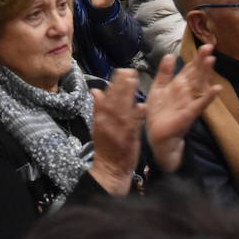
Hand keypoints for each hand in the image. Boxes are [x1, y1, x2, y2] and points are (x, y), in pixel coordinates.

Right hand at [89, 69, 142, 195]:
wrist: (110, 168)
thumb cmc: (107, 146)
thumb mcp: (97, 126)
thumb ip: (98, 108)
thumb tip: (95, 91)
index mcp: (100, 117)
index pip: (106, 97)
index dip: (113, 83)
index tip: (119, 71)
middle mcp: (109, 121)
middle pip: (115, 99)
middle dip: (122, 84)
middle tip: (128, 70)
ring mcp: (119, 129)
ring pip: (123, 108)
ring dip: (128, 94)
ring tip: (134, 80)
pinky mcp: (130, 137)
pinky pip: (133, 124)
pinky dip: (137, 115)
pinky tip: (142, 106)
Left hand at [145, 50, 221, 172]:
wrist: (157, 136)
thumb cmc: (159, 112)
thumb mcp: (158, 88)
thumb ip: (164, 73)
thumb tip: (170, 54)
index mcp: (178, 84)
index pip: (189, 68)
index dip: (196, 58)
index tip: (206, 45)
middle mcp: (186, 91)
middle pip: (195, 73)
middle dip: (202, 60)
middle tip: (210, 46)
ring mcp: (189, 101)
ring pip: (198, 84)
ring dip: (205, 73)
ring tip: (212, 60)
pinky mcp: (189, 113)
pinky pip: (200, 103)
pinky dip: (208, 97)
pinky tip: (217, 89)